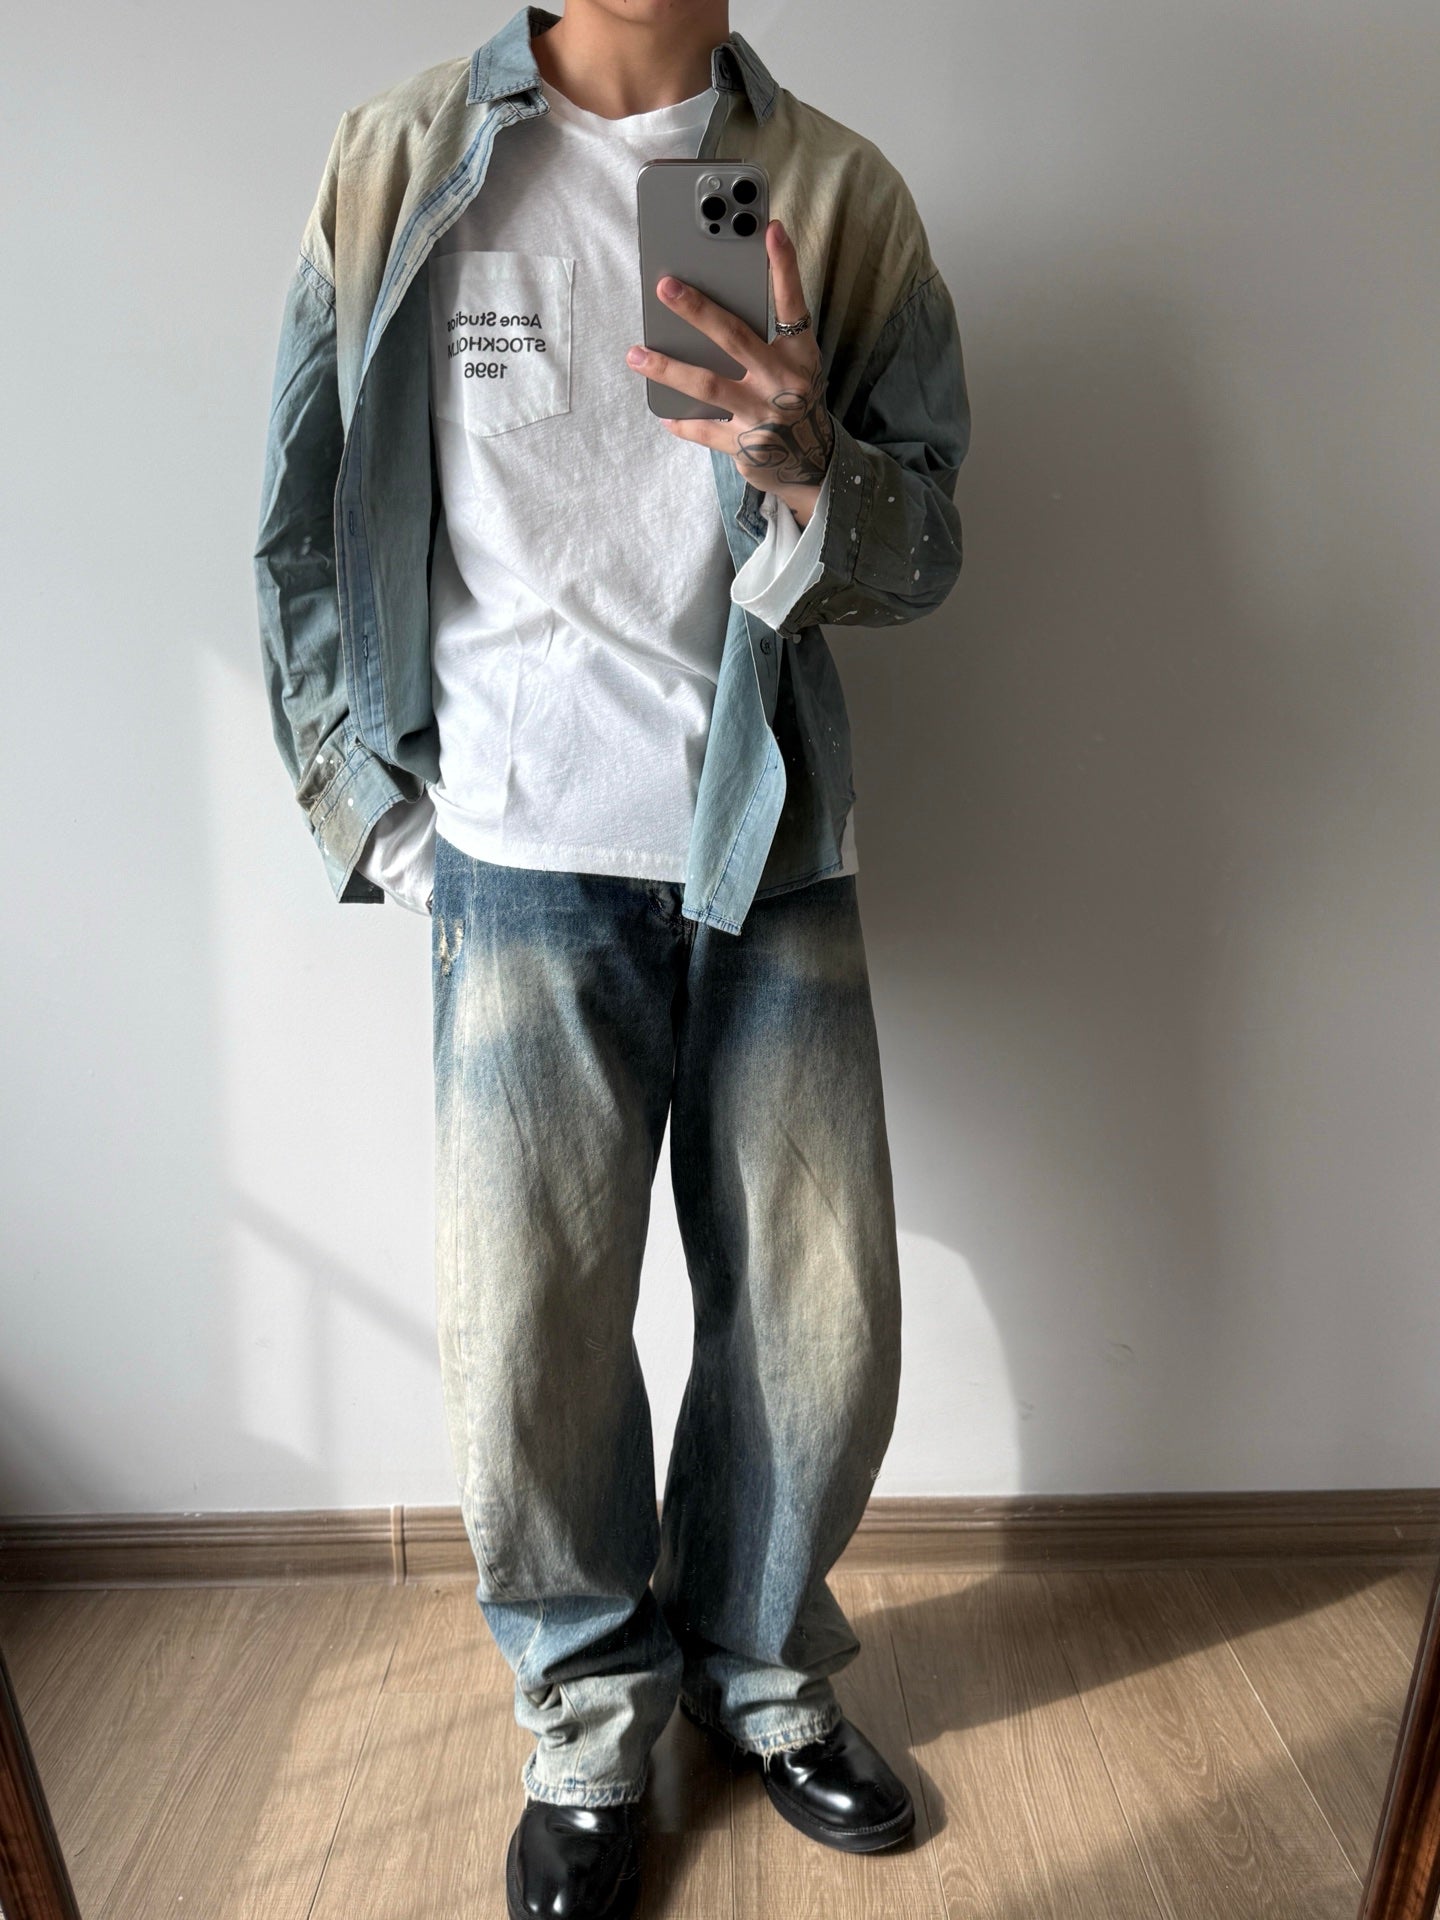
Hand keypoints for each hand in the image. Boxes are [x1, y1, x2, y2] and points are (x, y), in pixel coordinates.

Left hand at [624, 218, 831, 526]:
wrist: (814, 463)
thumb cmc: (792, 400)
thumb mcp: (794, 365)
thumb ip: (766, 336)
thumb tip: (711, 309)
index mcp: (799, 355)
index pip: (792, 304)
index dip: (784, 266)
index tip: (771, 228)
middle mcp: (783, 381)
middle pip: (734, 337)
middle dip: (698, 309)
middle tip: (665, 286)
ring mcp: (763, 415)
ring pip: (708, 385)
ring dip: (667, 368)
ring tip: (635, 354)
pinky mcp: (748, 447)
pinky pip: (705, 431)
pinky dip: (683, 423)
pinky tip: (663, 413)